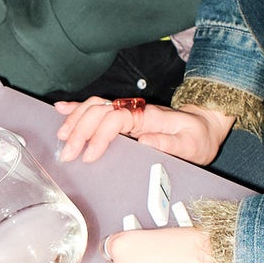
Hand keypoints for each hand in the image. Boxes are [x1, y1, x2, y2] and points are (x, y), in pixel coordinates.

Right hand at [56, 97, 233, 164]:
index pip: (116, 119)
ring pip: (94, 107)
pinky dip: (77, 108)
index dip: (100, 135)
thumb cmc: (197, 137)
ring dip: (75, 120)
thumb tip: (144, 140)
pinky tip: (60, 110)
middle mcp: (133, 111)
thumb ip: (170, 143)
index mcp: (148, 117)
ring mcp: (126, 112)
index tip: (90, 155)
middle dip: (79, 130)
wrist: (203, 126)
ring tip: (61, 138)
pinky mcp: (122, 116)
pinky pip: (97, 107)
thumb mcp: (191, 144)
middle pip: (99, 111)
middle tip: (68, 154)